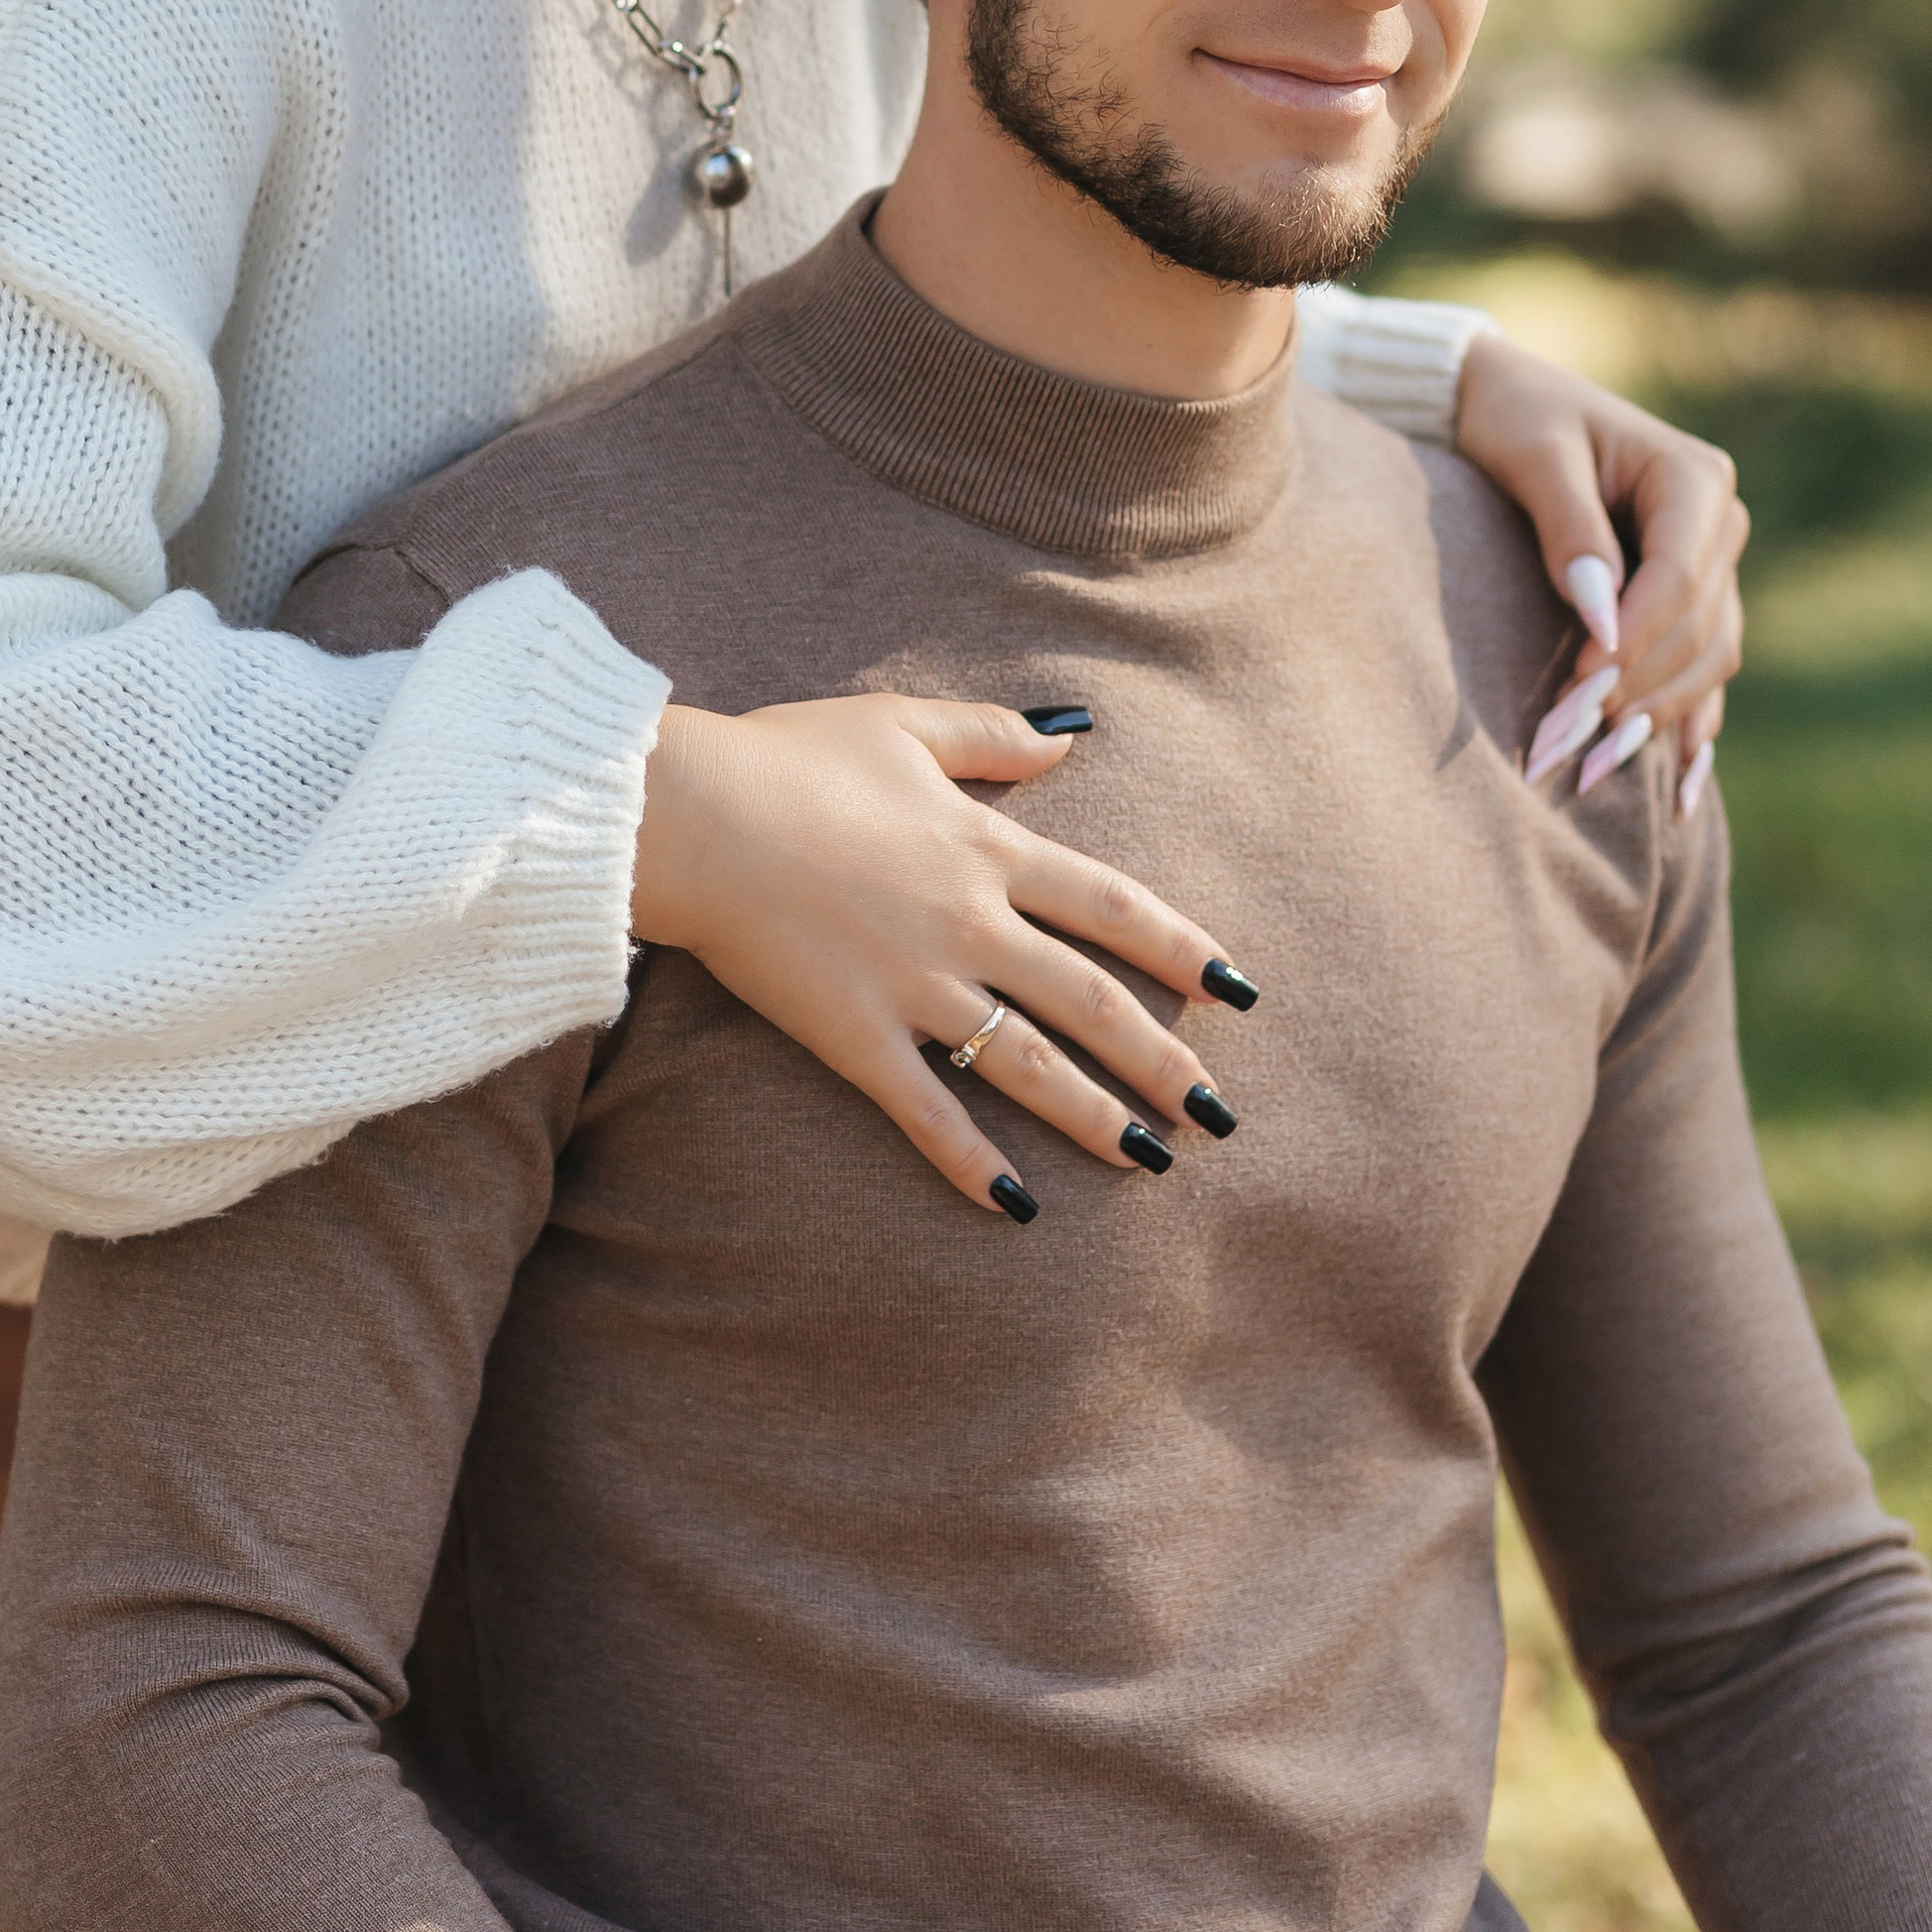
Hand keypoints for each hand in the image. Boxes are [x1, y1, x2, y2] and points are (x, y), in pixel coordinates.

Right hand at [630, 694, 1254, 1218]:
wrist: (694, 813)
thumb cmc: (790, 757)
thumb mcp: (903, 723)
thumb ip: (994, 735)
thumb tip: (1073, 734)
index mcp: (986, 847)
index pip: (1112, 906)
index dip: (1180, 948)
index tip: (1237, 991)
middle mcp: (970, 922)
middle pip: (1091, 999)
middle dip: (1164, 1059)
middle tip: (1219, 1113)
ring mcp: (916, 985)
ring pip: (1029, 1063)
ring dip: (1097, 1115)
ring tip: (1153, 1161)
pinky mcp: (856, 1036)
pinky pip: (927, 1111)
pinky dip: (973, 1161)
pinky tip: (1017, 1207)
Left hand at [1453, 330, 1748, 800]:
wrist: (1501, 398)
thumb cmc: (1512, 414)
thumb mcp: (1533, 454)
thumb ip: (1570, 530)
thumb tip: (1602, 618)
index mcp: (1694, 479)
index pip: (1681, 580)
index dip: (1635, 640)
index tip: (1578, 684)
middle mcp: (1718, 525)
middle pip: (1697, 631)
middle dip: (1634, 693)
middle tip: (1563, 747)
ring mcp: (1712, 566)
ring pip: (1707, 661)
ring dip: (1654, 719)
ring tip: (1592, 770)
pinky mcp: (1688, 601)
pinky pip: (1702, 672)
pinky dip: (1688, 727)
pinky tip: (1678, 795)